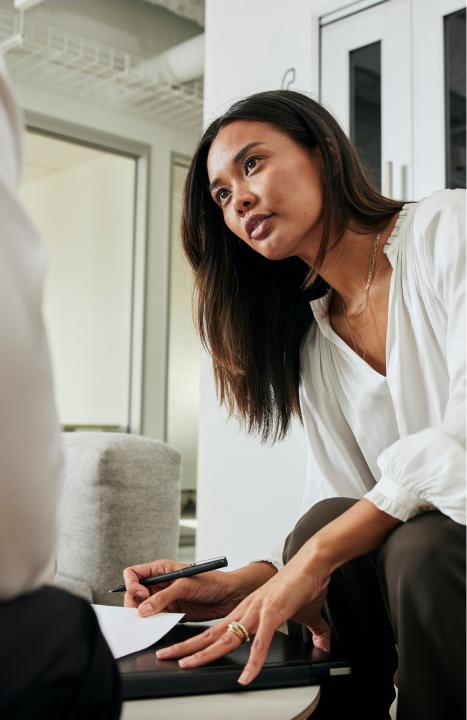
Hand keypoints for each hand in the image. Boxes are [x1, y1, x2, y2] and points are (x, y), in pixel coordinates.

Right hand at [123, 559, 264, 621]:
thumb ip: (163, 597)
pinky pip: (155, 619)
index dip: (131, 584)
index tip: (139, 594)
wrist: (231, 595)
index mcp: (161, 569)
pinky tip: (157, 627)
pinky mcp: (172, 613)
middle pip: (134, 593)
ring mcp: (165, 599)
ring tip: (148, 622)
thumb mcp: (186, 585)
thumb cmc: (212, 581)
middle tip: (140, 614)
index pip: (134, 574)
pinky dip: (153, 624)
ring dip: (143, 615)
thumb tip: (143, 609)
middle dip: (134, 603)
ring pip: (143, 608)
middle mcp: (160, 583)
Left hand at [154, 548, 330, 684]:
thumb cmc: (303, 584)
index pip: (215, 630)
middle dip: (187, 647)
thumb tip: (324, 644)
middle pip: (211, 633)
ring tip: (187, 665)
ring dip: (205, 654)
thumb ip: (313, 631)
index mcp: (246, 610)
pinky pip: (260, 643)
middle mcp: (246, 610)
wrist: (313, 564)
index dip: (196, 642)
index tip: (180, 651)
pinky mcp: (273, 613)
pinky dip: (253, 661)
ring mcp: (257, 611)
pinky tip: (247, 677)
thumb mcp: (303, 615)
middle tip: (167, 656)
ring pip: (226, 637)